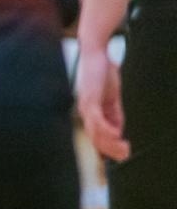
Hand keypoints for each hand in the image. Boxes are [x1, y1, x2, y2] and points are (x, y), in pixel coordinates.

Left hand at [76, 43, 128, 160]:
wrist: (95, 53)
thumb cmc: (102, 73)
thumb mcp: (111, 97)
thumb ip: (113, 114)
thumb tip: (117, 132)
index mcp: (89, 113)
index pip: (96, 135)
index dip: (107, 147)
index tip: (120, 155)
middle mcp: (84, 112)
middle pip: (95, 138)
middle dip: (110, 149)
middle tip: (125, 156)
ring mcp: (85, 106)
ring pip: (95, 131)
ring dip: (110, 142)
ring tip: (123, 149)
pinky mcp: (89, 99)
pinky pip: (96, 119)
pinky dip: (105, 128)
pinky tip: (116, 134)